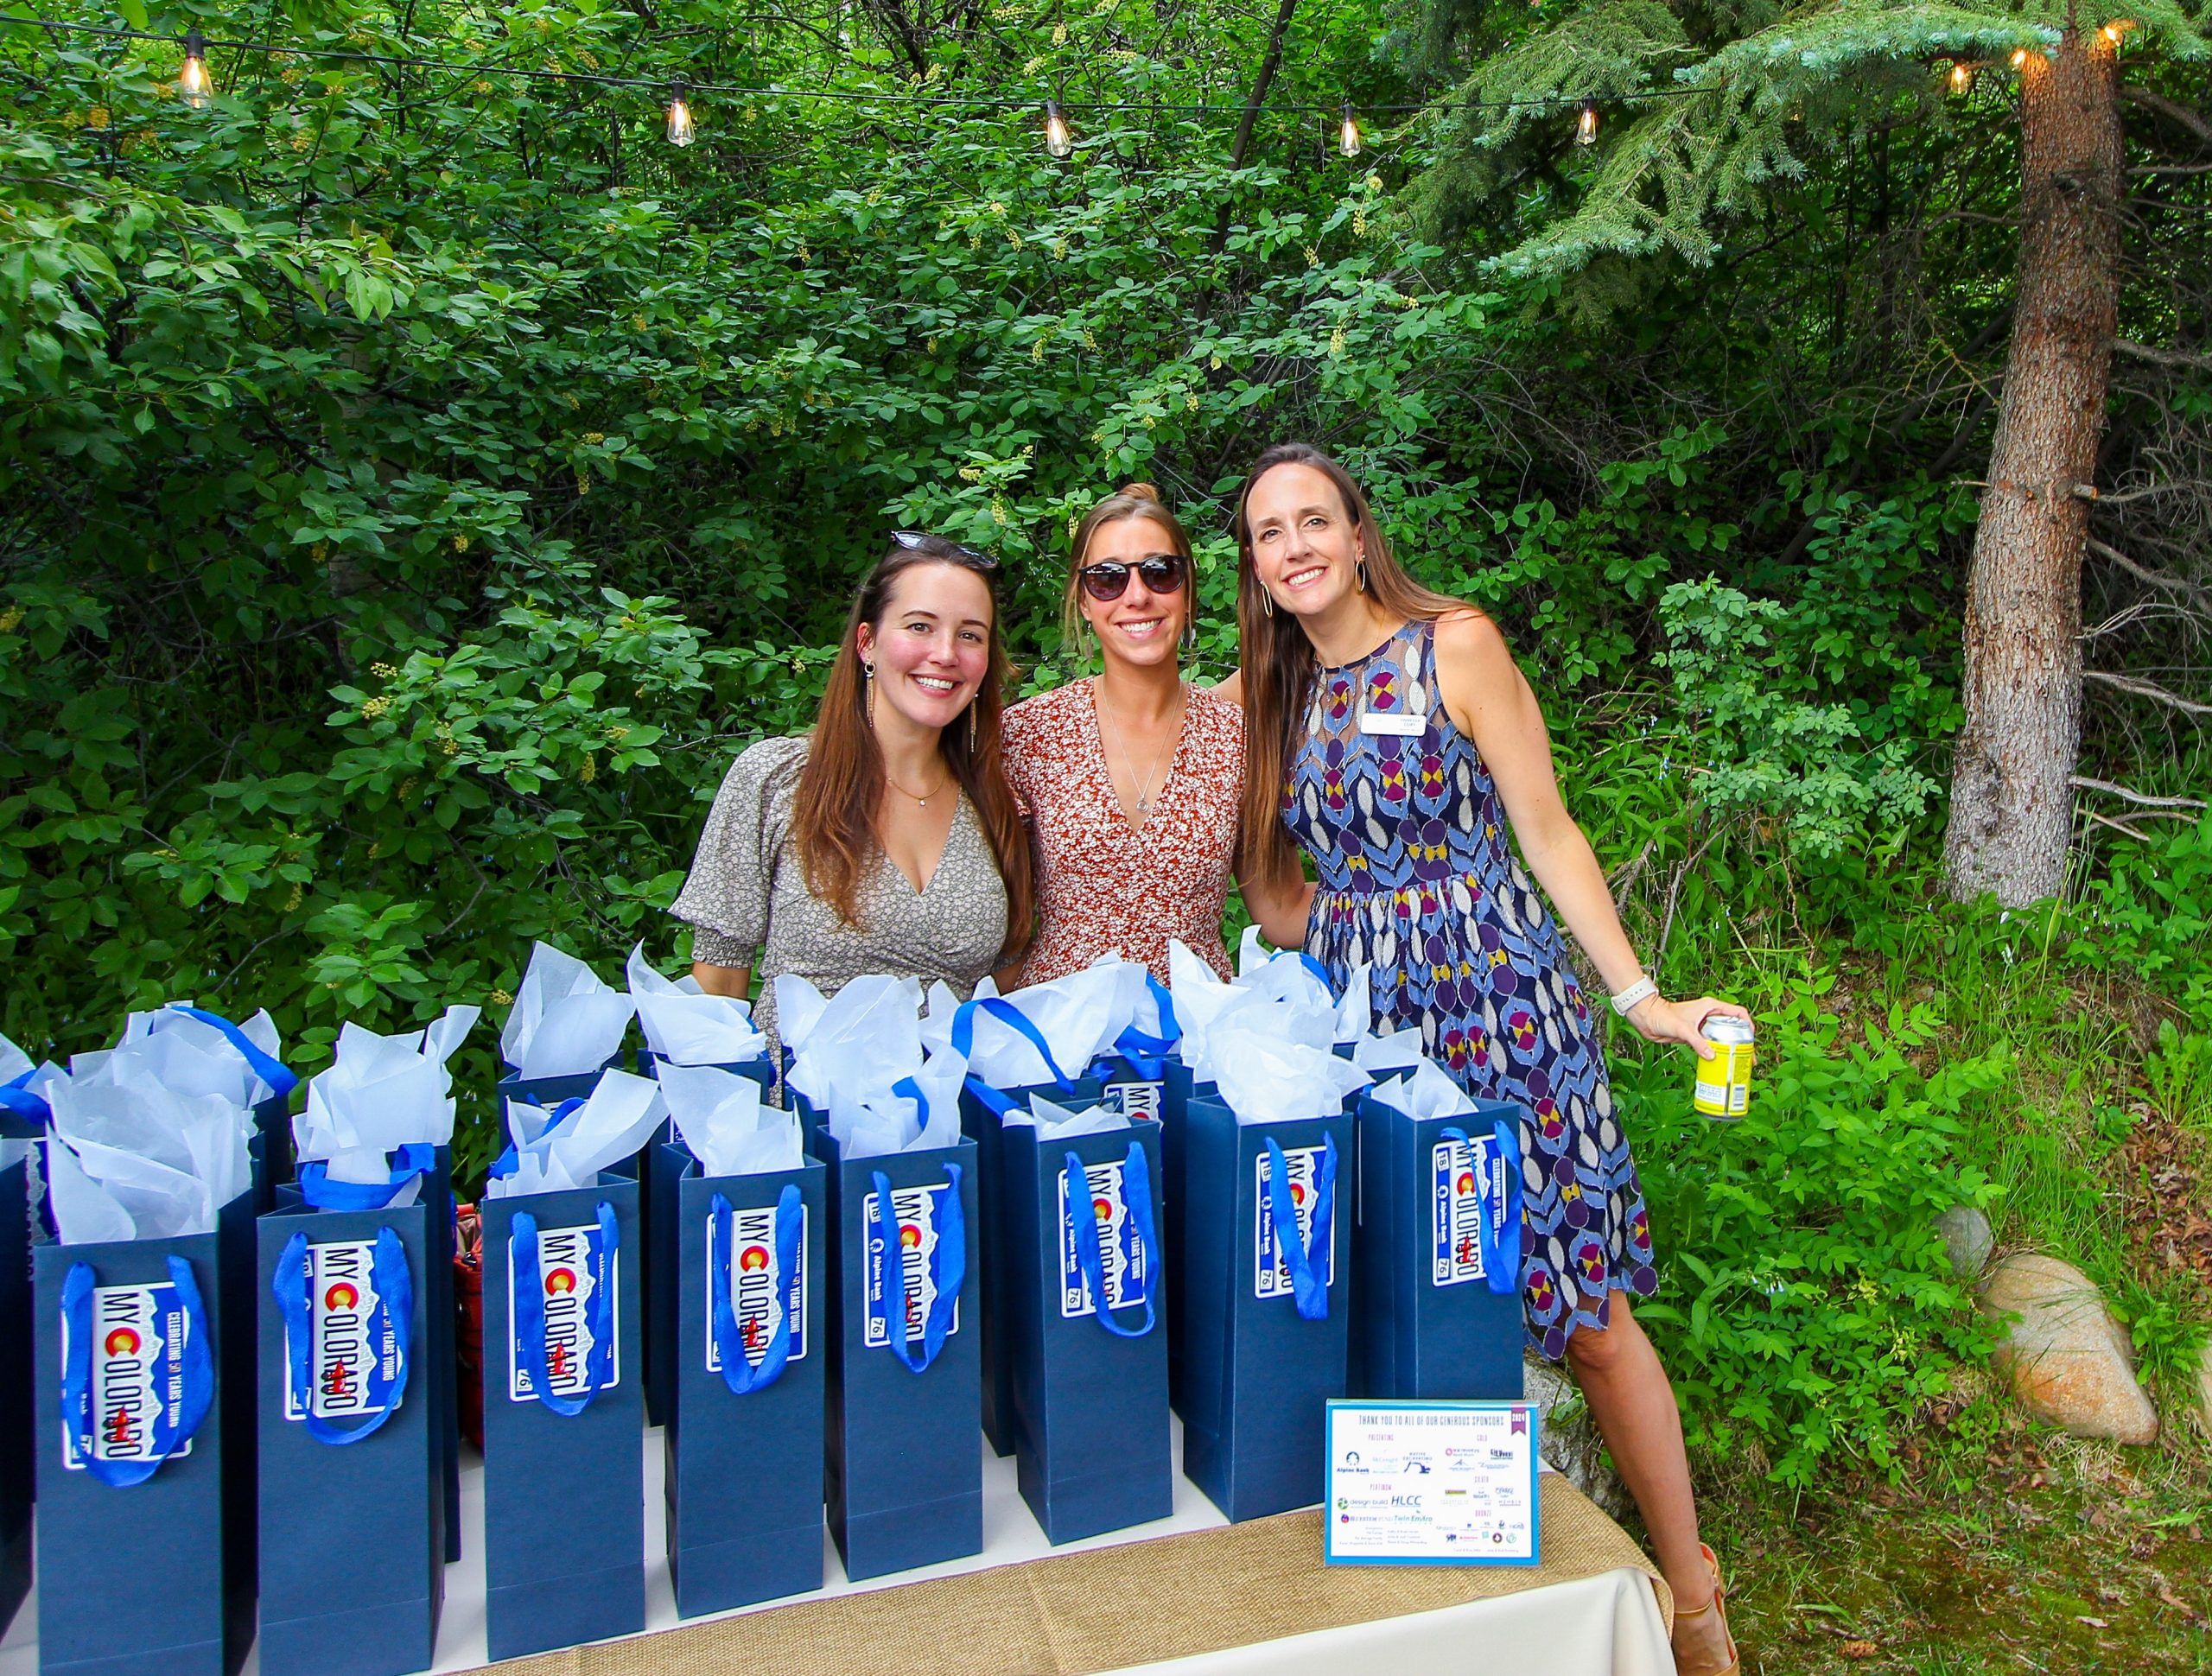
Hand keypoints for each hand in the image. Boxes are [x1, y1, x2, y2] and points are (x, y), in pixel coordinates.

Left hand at [1626, 994, 1751, 1058]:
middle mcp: (1710, 1015)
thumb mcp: (1682, 1029)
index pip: (1738, 1013)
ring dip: (1730, 1049)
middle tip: (1747, 1058)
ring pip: (1723, 1037)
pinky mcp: (1696, 1035)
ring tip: (1737, 1063)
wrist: (1647, 1018)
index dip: (1748, 1025)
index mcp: (1711, 1007)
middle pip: (1734, 1028)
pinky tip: (1720, 1063)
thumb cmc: (1662, 1015)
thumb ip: (1697, 1042)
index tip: (1752, 1039)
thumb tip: (1711, 1056)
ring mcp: (1703, 1025)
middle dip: (1742, 1042)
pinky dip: (1717, 1052)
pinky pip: (1712, 1044)